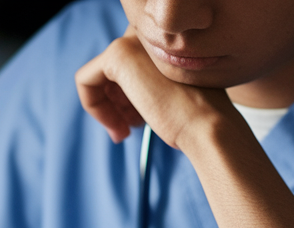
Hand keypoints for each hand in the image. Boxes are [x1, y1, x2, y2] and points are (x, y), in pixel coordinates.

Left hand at [75, 28, 232, 150]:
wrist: (207, 125)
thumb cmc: (197, 116)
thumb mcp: (171, 92)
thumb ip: (150, 83)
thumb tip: (123, 94)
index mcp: (164, 37)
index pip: (129, 65)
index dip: (128, 96)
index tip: (139, 120)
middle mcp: (149, 30)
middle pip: (113, 71)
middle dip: (117, 103)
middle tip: (130, 128)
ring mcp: (133, 38)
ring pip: (99, 76)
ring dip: (108, 109)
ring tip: (126, 131)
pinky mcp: (117, 54)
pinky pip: (85, 81)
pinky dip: (93, 107)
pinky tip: (115, 127)